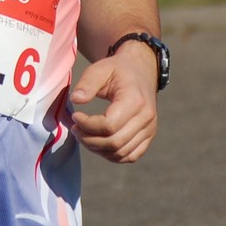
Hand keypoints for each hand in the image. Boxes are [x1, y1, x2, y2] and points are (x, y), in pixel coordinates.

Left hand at [67, 43, 157, 162]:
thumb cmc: (117, 70)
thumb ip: (87, 83)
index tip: (75, 116)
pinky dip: (111, 155)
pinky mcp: (149, 136)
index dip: (87, 125)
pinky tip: (98, 143)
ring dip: (98, 149)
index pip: (109, 125)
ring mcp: (150, 129)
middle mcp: (146, 117)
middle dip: (89, 139)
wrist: (140, 71)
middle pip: (114, 142)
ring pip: (121, 152)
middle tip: (75, 129)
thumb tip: (76, 99)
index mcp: (135, 100)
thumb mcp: (100, 69)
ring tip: (84, 135)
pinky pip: (130, 156)